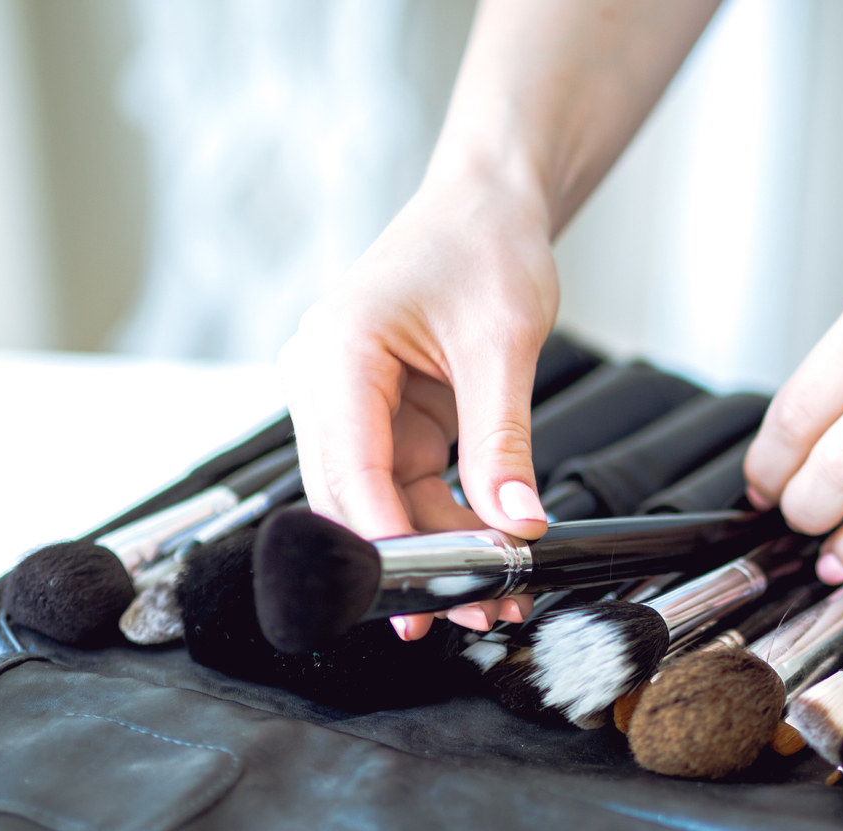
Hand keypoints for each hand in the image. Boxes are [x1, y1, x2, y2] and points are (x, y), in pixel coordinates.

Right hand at [281, 172, 559, 635]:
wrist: (487, 208)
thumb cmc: (482, 247)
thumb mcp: (502, 345)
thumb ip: (502, 439)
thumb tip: (515, 522)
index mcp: (338, 352)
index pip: (349, 467)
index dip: (384, 539)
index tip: (425, 591)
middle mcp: (327, 382)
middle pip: (352, 498)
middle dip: (410, 560)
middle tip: (470, 609)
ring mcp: (351, 405)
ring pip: (379, 504)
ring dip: (434, 551)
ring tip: (497, 594)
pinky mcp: (383, 420)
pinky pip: (405, 488)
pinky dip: (445, 524)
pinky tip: (486, 553)